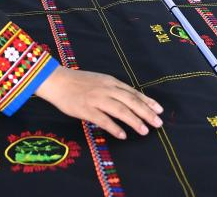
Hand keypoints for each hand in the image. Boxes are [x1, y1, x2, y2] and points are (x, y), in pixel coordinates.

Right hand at [34, 66, 162, 138]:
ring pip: (120, 110)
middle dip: (146, 112)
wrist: (56, 80)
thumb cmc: (78, 82)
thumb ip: (113, 89)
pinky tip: (122, 135)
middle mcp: (106, 89)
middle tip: (158, 123)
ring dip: (134, 121)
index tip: (159, 110)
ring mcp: (96, 99)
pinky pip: (102, 119)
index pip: (133, 92)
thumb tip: (130, 99)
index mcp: (110, 82)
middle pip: (130, 101)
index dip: (147, 101)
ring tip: (144, 131)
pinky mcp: (85, 109)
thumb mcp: (99, 80)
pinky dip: (114, 127)